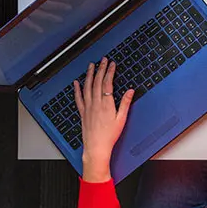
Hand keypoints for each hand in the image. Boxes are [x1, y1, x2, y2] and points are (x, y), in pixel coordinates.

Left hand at [74, 57, 134, 181]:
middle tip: (103, 60)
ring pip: (87, 87)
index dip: (110, 72)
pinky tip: (76, 83)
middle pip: (97, 82)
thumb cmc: (110, 136)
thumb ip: (125, 103)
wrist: (96, 147)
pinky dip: (77, 89)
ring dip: (89, 75)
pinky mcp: (82, 112)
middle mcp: (95, 104)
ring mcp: (88, 107)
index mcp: (106, 104)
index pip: (108, 83)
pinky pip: (78, 98)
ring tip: (91, 66)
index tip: (112, 64)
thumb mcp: (122, 119)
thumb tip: (130, 91)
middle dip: (100, 69)